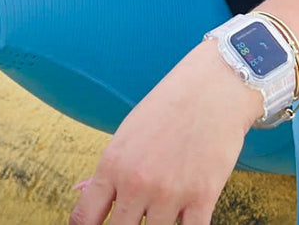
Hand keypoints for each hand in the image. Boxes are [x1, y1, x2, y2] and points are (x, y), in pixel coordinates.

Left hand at [68, 41, 264, 224]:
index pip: (85, 217)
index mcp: (113, 165)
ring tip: (165, 206)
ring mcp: (169, 193)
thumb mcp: (128, 133)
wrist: (215, 87)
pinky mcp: (202, 198)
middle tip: (137, 213)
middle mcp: (136, 183)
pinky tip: (186, 216)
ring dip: (158, 224)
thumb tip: (83, 194)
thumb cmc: (170, 106)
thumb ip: (109, 171)